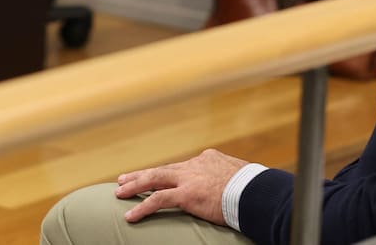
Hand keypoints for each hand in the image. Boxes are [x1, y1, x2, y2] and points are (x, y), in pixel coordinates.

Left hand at [114, 148, 247, 224]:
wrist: (257, 192)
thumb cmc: (254, 188)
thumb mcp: (239, 177)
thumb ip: (226, 179)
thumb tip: (228, 187)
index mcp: (207, 159)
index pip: (181, 167)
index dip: (167, 174)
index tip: (157, 178)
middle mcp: (195, 165)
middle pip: (162, 169)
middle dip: (141, 175)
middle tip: (123, 179)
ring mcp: (189, 178)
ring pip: (154, 179)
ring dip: (134, 186)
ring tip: (118, 193)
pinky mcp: (187, 194)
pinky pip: (158, 200)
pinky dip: (142, 207)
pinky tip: (130, 215)